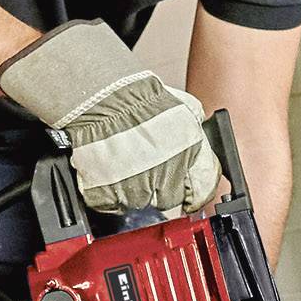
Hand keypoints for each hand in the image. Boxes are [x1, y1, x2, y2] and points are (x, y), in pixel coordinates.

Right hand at [0, 20, 221, 213]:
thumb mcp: (182, 109)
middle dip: (160, 187)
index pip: (203, 192)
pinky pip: (111, 203)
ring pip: (140, 203)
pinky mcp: (108, 194)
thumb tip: (202, 152)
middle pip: (170, 200)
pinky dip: (108, 191)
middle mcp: (167, 174)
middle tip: (146, 168)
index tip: (187, 190)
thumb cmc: (135, 98)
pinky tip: (108, 168)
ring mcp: (136, 188)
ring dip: (132, 188)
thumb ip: (195, 135)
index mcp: (189, 154)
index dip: (194, 191)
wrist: (98, 97)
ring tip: (124, 162)